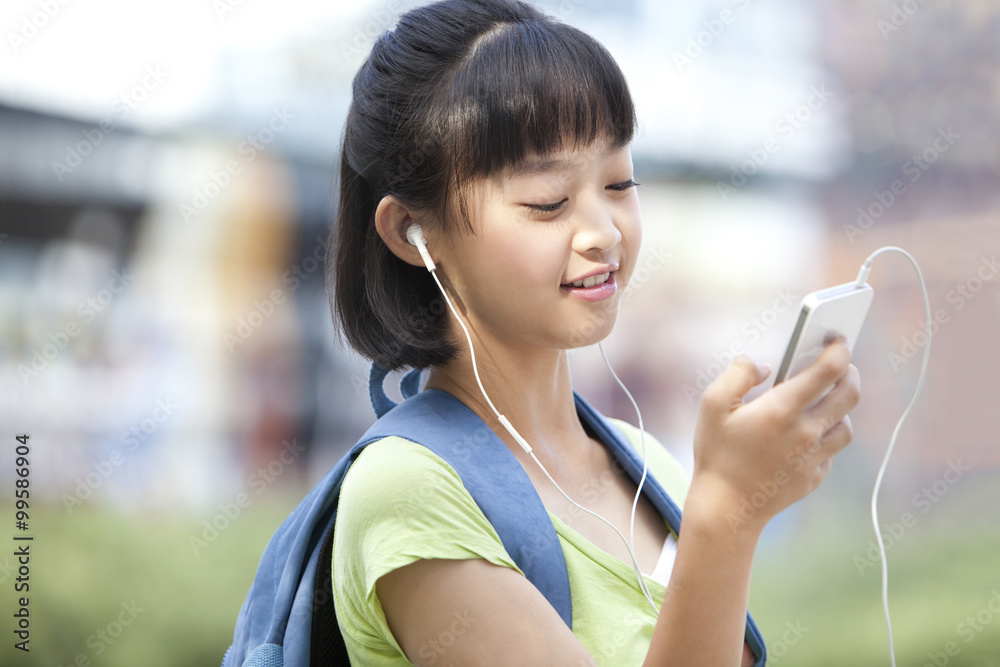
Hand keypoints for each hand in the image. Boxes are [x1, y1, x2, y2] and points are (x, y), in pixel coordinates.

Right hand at [688, 340, 859, 534]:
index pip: (829, 370)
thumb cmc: (716, 453)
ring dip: (840, 407)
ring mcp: (814, 457)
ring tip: (824, 400)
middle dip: (849, 372)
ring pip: (846, 424)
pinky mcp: (815, 476)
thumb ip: (738, 374)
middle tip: (840, 365)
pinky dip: (826, 436)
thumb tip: (765, 365)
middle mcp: (806, 432)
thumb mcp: (712, 405)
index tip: (837, 339)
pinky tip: (807, 433)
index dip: (838, 349)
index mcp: (782, 410)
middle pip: (850, 394)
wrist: (726, 508)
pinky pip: (831, 450)